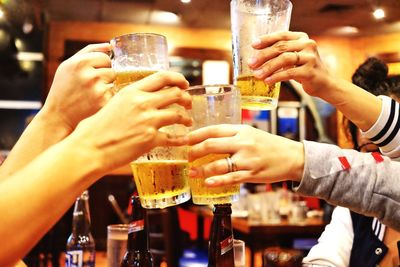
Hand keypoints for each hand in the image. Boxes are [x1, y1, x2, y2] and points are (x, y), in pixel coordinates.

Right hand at [43, 43, 114, 131]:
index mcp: (80, 62)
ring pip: (114, 81)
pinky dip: (108, 97)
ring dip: (107, 85)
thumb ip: (89, 51)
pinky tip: (95, 101)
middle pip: (112, 69)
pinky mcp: (103, 102)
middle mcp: (90, 75)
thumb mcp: (69, 65)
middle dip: (105, 75)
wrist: (59, 114)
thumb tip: (110, 45)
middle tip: (92, 84)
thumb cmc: (64, 87)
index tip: (92, 72)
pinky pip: (114, 94)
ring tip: (93, 92)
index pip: (105, 57)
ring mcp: (98, 90)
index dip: (101, 65)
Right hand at [69, 71, 191, 172]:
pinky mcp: (150, 139)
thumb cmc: (94, 129)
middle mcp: (142, 103)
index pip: (162, 77)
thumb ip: (128, 100)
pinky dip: (181, 139)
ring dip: (186, 118)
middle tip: (188, 103)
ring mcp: (148, 121)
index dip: (178, 78)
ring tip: (187, 121)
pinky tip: (184, 140)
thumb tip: (138, 100)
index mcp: (132, 91)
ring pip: (178, 114)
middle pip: (175, 94)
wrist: (89, 149)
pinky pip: (173, 138)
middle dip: (186, 98)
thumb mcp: (111, 104)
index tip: (184, 83)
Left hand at [188, 124, 303, 185]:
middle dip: (194, 151)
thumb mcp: (251, 133)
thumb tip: (209, 139)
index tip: (184, 139)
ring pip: (219, 164)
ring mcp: (247, 159)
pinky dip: (218, 181)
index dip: (196, 134)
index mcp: (241, 130)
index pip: (213, 129)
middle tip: (186, 156)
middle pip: (212, 144)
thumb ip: (232, 135)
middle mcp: (243, 143)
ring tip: (192, 172)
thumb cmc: (269, 145)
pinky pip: (231, 178)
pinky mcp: (252, 174)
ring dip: (202, 169)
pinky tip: (207, 183)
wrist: (292, 157)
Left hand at [248, 31, 333, 97]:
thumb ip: (280, 54)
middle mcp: (308, 44)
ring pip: (284, 59)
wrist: (324, 84)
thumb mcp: (294, 58)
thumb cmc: (305, 70)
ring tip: (257, 74)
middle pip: (281, 47)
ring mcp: (310, 57)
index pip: (282, 35)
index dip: (266, 39)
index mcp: (302, 38)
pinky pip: (290, 73)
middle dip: (263, 55)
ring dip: (268, 67)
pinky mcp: (310, 71)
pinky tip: (268, 81)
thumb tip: (256, 58)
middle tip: (251, 63)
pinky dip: (277, 77)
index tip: (254, 45)